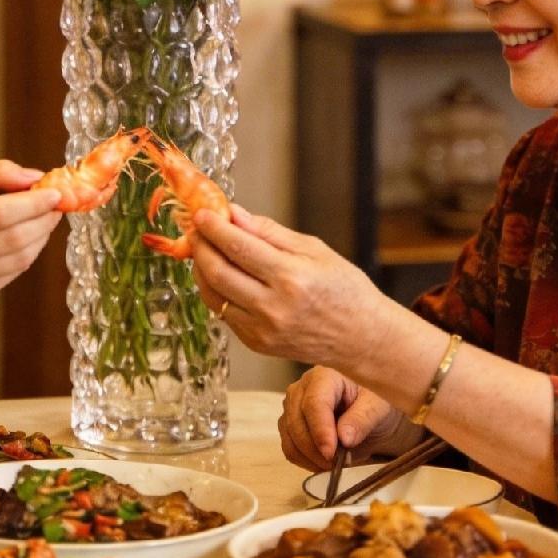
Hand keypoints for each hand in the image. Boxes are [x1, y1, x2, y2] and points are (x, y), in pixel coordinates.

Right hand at [0, 160, 60, 304]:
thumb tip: (36, 178)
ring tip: (44, 220)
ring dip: (40, 238)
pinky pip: (10, 275)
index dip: (33, 204)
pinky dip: (26, 255)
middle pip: (11, 239)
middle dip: (43, 221)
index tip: (56, 193)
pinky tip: (25, 239)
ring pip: (17, 260)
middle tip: (56, 206)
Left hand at [190, 203, 393, 370]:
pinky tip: (219, 275)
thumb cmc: (344, 289)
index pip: (239, 247)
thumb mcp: (315, 250)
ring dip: (202, 269)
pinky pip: (224, 312)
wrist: (361, 338)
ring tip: (203, 249)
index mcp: (291, 278)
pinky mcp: (257, 344)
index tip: (202, 213)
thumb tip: (235, 214)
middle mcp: (273, 307)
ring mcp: (263, 330)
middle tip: (196, 229)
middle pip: (218, 271)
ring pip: (213, 295)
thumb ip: (270, 232)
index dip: (214, 227)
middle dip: (201, 246)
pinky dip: (215, 291)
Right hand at [279, 367, 401, 470]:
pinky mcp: (289, 425)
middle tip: (337, 464)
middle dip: (315, 449)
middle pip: (296, 422)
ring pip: (290, 438)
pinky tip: (323, 463)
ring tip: (334, 464)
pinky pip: (289, 448)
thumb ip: (362, 419)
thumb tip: (344, 437)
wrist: (371, 413)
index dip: (320, 430)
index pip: (314, 403)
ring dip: (310, 458)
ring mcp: (292, 407)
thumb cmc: (375, 403)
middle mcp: (301, 388)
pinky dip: (305, 461)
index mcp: (324, 376)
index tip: (331, 453)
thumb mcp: (378, 407)